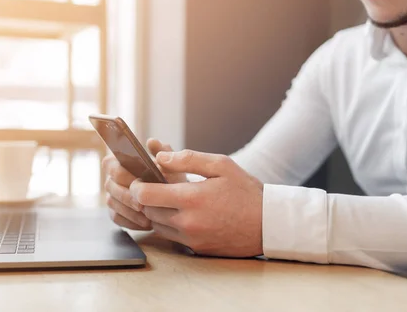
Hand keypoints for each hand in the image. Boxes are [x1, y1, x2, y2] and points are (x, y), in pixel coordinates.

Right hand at [102, 138, 186, 229]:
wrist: (176, 197)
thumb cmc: (170, 177)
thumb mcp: (171, 163)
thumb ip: (163, 151)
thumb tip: (152, 142)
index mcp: (120, 161)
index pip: (110, 165)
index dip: (122, 175)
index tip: (137, 183)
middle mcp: (112, 178)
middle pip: (110, 186)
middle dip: (127, 196)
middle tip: (142, 204)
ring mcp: (112, 195)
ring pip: (113, 203)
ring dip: (129, 211)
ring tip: (147, 216)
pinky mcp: (115, 212)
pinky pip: (117, 218)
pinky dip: (130, 221)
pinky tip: (145, 223)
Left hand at [131, 149, 263, 257]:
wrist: (269, 225)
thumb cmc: (246, 192)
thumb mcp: (221, 165)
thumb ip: (187, 159)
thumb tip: (159, 157)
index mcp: (191, 199)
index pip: (144, 195)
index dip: (137, 185)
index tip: (141, 179)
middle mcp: (187, 222)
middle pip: (146, 210)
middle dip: (146, 198)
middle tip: (155, 186)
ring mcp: (191, 238)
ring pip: (156, 225)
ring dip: (156, 212)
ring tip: (170, 198)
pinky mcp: (196, 249)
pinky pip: (170, 236)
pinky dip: (169, 224)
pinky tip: (182, 212)